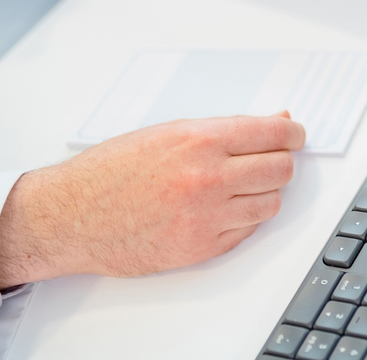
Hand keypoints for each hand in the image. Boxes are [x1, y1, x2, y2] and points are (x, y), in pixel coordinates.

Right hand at [0, 113, 304, 288]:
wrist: (70, 216)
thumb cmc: (112, 170)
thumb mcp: (169, 132)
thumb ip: (226, 128)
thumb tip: (277, 120)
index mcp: (200, 139)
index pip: (274, 132)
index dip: (293, 134)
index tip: (296, 136)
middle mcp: (207, 176)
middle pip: (281, 168)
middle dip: (281, 162)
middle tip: (271, 160)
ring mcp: (206, 215)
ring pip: (271, 202)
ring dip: (264, 193)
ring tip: (242, 187)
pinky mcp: (200, 246)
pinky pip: (248, 230)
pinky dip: (243, 219)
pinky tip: (223, 209)